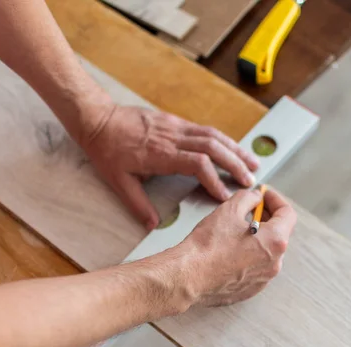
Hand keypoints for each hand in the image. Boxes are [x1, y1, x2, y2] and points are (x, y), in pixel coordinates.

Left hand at [81, 105, 259, 229]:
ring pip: (213, 135)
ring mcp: (176, 127)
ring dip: (235, 149)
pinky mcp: (175, 121)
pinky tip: (232, 149)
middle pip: (213, 147)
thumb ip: (138, 204)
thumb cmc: (106, 149)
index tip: (224, 196)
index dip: (214, 180)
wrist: (98, 119)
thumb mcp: (117, 181)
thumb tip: (154, 224)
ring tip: (252, 162)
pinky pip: (205, 129)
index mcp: (160, 154)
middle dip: (235, 163)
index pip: (197, 164)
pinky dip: (223, 140)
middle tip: (251, 180)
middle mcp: (173, 138)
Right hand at [179, 188, 296, 306]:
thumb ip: (248, 198)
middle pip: (278, 234)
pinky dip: (248, 256)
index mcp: (275, 241)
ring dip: (257, 238)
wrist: (188, 277)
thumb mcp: (229, 210)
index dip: (275, 200)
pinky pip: (255, 268)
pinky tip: (230, 250)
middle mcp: (274, 263)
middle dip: (266, 218)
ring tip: (237, 230)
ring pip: (266, 252)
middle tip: (250, 209)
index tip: (264, 195)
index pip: (287, 214)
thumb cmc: (208, 246)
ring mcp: (263, 279)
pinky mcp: (250, 290)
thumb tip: (254, 198)